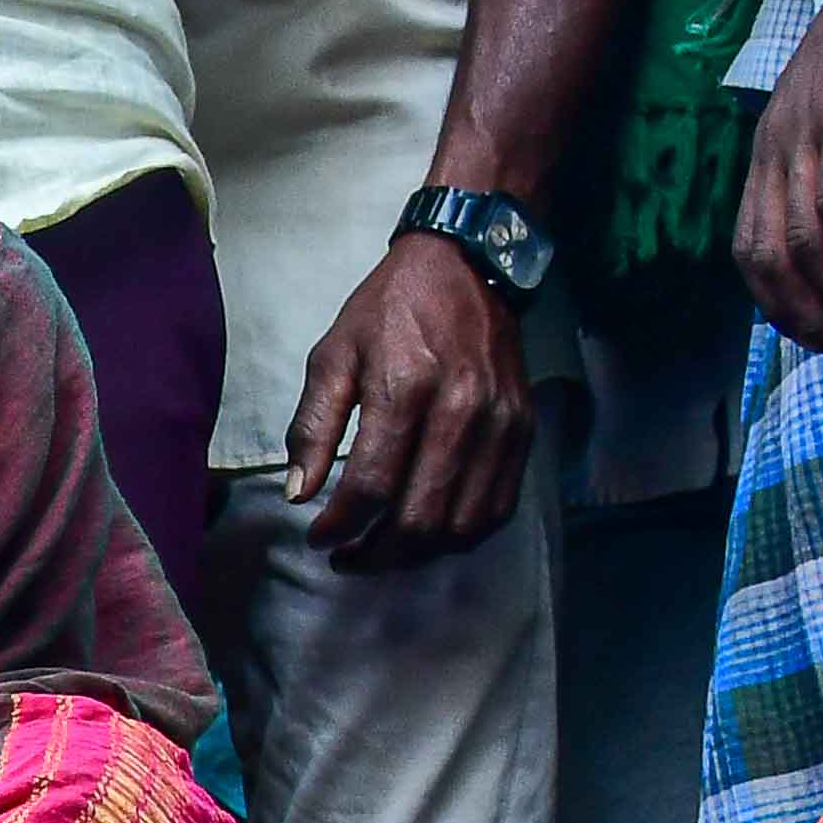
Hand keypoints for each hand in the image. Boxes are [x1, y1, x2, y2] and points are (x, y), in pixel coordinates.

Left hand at [289, 237, 534, 573]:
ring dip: (418, 554)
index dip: (339, 526)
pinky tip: (429, 532)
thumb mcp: (333, 353)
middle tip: (348, 557)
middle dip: (376, 554)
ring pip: (461, 525)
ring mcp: (500, 424)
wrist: (467, 265)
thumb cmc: (390, 309)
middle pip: (419, 518)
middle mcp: (460, 410)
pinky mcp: (523, 430)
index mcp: (404, 387)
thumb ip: (312, 426)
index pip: (371, 485)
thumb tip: (299, 493)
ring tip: (383, 551)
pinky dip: (461, 534)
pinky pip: (497, 508)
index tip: (319, 538)